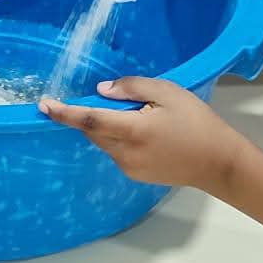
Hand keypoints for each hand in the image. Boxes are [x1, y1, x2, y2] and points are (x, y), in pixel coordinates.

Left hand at [39, 77, 252, 191]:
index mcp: (132, 130)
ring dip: (108, 126)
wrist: (218, 162)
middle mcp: (125, 153)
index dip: (64, 113)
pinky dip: (120, 138)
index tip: (44, 105)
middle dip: (93, 114)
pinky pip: (116, 151)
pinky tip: (147, 132)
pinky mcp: (135, 175)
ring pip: (104, 141)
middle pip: (94, 131)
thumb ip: (132, 88)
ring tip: (143, 116)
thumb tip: (101, 91)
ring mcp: (129, 168)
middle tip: (117, 100)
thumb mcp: (168, 92)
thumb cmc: (197, 122)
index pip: (89, 120)